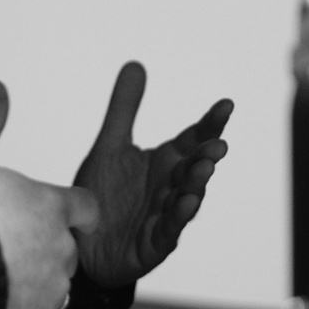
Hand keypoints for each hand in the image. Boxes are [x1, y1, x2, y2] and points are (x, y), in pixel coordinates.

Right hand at [0, 80, 100, 308]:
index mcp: (50, 207)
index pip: (84, 207)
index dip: (74, 210)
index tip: (64, 212)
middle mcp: (59, 249)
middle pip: (65, 249)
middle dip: (43, 249)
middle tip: (7, 247)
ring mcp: (49, 290)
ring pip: (51, 287)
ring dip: (32, 282)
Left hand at [74, 62, 232, 287]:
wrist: (82, 243)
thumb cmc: (103, 195)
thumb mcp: (110, 146)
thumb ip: (124, 109)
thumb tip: (136, 63)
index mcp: (167, 163)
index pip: (195, 138)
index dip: (211, 123)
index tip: (226, 104)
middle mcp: (171, 187)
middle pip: (195, 168)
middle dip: (207, 156)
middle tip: (217, 144)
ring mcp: (165, 216)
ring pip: (187, 199)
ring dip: (197, 184)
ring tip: (204, 168)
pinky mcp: (153, 244)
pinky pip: (169, 230)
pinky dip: (178, 217)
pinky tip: (186, 203)